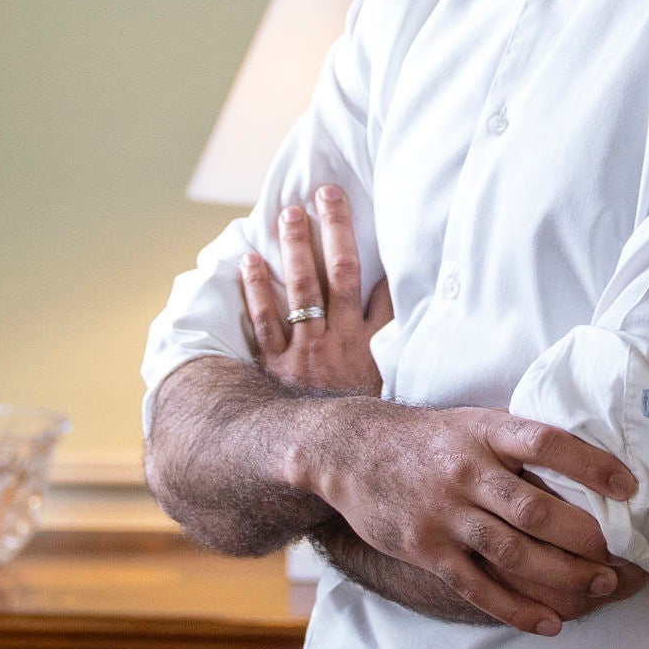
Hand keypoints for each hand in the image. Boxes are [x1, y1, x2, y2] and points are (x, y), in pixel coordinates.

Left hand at [238, 186, 391, 396]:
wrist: (329, 456)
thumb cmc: (361, 417)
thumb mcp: (389, 382)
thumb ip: (393, 345)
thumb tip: (399, 302)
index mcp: (372, 344)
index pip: (381, 289)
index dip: (376, 251)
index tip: (370, 213)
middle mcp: (340, 341)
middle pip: (340, 274)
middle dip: (335, 230)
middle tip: (326, 193)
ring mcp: (306, 351)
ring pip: (302, 290)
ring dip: (296, 248)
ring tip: (290, 213)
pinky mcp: (276, 365)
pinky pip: (264, 322)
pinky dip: (256, 290)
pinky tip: (249, 260)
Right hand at [298, 398, 648, 637]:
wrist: (352, 451)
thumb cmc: (430, 440)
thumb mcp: (474, 422)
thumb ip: (518, 445)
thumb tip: (586, 468)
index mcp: (486, 432)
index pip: (546, 443)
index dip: (591, 464)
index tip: (629, 487)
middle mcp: (466, 471)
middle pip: (535, 509)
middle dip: (584, 538)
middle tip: (618, 556)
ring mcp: (445, 514)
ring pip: (512, 553)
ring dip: (562, 575)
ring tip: (599, 586)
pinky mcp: (427, 550)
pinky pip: (478, 586)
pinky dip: (517, 609)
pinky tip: (549, 623)